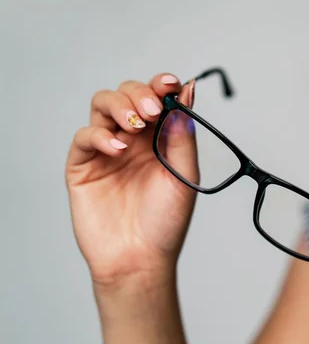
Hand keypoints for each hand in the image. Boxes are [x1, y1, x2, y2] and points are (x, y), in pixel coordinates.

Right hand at [66, 73, 196, 286]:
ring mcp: (107, 151)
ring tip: (136, 125)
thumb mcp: (183, 175)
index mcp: (160, 140)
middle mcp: (133, 140)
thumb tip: (189, 92)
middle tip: (153, 111)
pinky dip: (100, 136)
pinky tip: (119, 149)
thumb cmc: (165, 222)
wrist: (140, 259)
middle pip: (128, 93)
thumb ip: (183, 134)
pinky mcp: (83, 166)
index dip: (162, 86)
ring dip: (120, 105)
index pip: (158, 99)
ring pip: (102, 105)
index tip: (171, 84)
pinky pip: (84, 137)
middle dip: (141, 94)